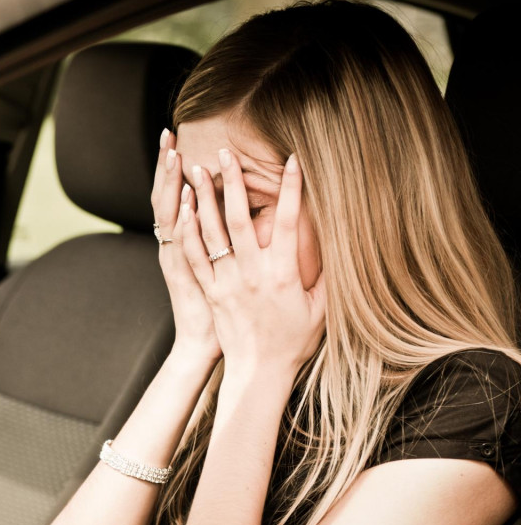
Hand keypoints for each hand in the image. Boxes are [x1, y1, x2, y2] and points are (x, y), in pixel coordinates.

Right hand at [151, 130, 221, 363]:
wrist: (213, 352)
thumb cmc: (224, 320)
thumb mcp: (221, 281)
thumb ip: (230, 250)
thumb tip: (259, 222)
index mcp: (188, 246)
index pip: (181, 200)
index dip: (176, 173)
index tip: (179, 143)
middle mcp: (179, 248)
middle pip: (169, 198)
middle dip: (167, 166)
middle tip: (167, 132)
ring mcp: (183, 261)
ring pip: (173, 214)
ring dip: (173, 183)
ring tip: (174, 151)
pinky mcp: (190, 278)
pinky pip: (185, 245)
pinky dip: (184, 222)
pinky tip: (186, 200)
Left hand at [178, 150, 325, 374]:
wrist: (259, 372)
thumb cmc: (294, 341)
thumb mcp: (321, 309)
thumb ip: (328, 275)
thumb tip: (341, 244)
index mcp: (284, 274)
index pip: (291, 222)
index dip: (292, 189)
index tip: (292, 161)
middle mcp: (252, 274)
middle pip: (239, 220)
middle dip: (232, 183)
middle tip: (224, 153)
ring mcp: (227, 282)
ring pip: (211, 234)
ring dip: (203, 199)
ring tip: (196, 170)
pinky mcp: (210, 292)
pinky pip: (195, 257)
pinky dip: (188, 231)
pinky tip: (184, 209)